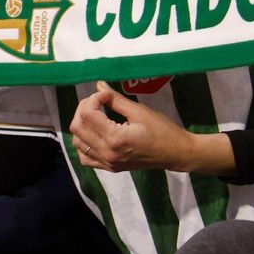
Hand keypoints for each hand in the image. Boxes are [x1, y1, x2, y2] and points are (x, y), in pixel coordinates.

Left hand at [69, 82, 233, 173]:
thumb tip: (99, 85)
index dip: (94, 98)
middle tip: (100, 101)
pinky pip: (85, 157)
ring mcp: (106, 163)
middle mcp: (107, 153)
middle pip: (77, 127)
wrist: (176, 153)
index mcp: (115, 138)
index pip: (87, 114)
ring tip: (96, 114)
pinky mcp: (109, 168)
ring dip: (82, 125)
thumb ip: (116, 99)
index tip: (107, 95)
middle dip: (84, 108)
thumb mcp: (139, 111)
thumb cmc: (162, 130)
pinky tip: (94, 133)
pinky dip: (84, 143)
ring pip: (77, 142)